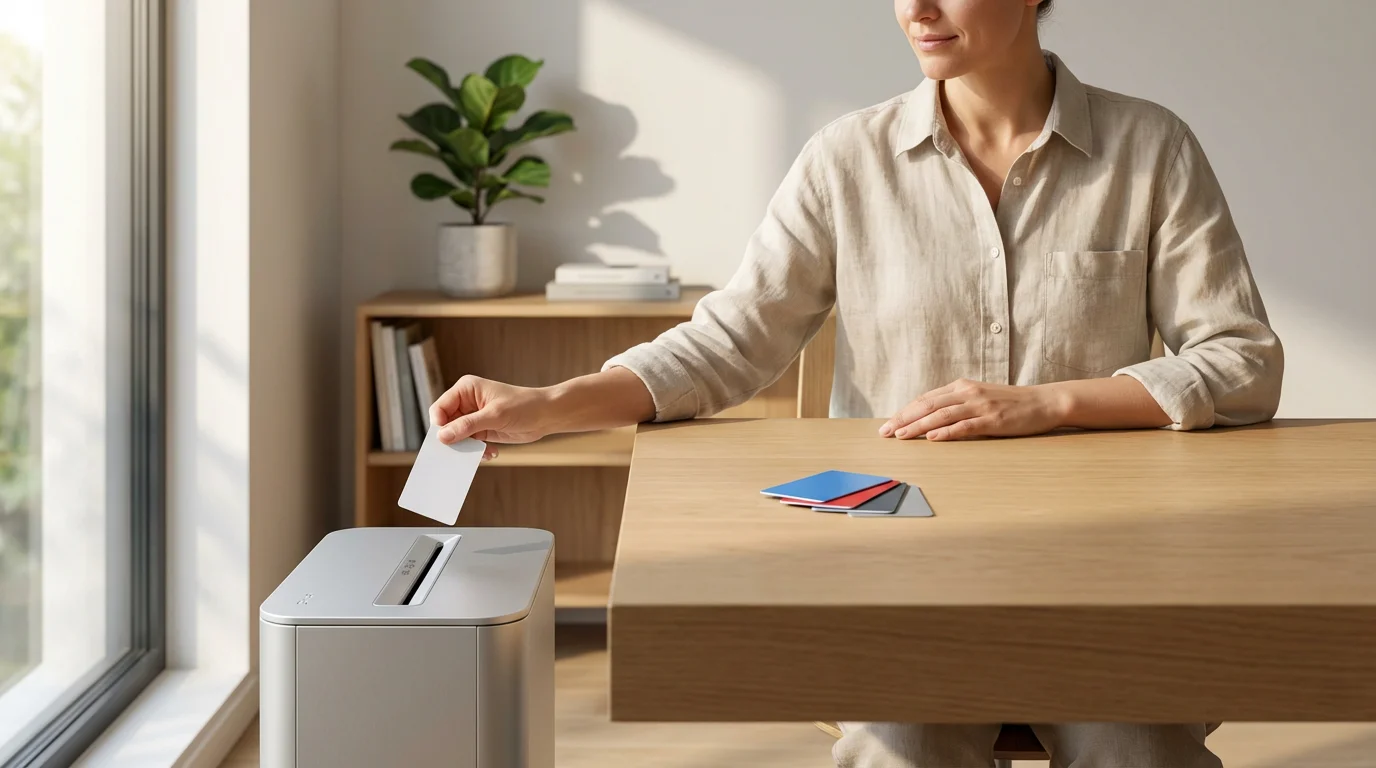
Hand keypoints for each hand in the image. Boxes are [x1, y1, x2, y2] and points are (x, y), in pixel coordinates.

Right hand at [428, 375, 554, 459]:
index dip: (439, 424)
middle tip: (463, 451)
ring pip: (457, 436)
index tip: (445, 440)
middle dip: (453, 439)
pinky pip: (470, 443)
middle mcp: (467, 401)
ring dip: (467, 447)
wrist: (547, 415)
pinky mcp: (482, 429)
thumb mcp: (494, 416)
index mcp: (466, 389)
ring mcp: (474, 416)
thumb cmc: (524, 406)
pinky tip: (491, 452)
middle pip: (446, 424)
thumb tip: (442, 436)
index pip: (440, 408)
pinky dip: (477, 450)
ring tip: (484, 450)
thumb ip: (467, 426)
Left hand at [879, 379, 1070, 441]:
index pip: (925, 399)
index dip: (904, 412)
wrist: (1043, 402)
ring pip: (942, 415)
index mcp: (962, 387)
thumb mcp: (979, 398)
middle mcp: (968, 393)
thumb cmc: (1010, 403)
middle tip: (885, 433)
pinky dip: (947, 432)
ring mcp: (980, 405)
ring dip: (918, 426)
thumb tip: (929, 419)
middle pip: (928, 405)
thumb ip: (956, 404)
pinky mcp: (993, 420)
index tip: (887, 425)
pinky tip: (932, 438)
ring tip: (901, 436)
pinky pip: (965, 426)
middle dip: (903, 419)